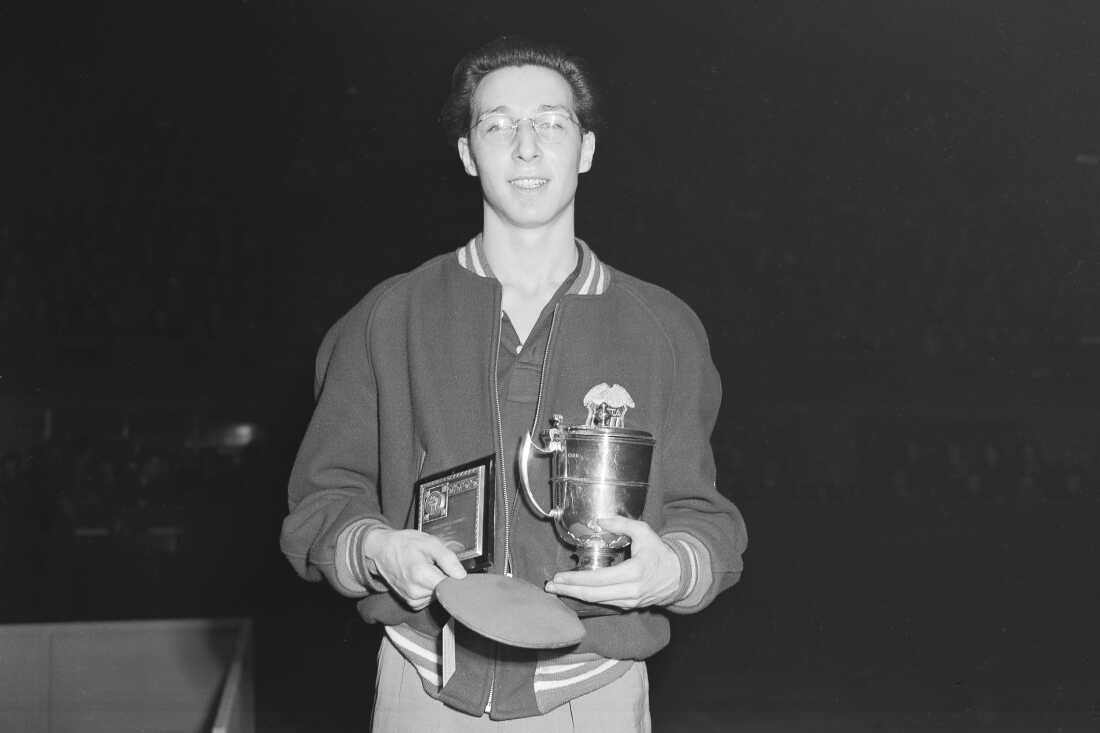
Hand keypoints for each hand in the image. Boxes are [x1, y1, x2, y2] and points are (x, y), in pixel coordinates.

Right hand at [363, 528, 465, 609]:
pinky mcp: (411, 604)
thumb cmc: (405, 544)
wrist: (383, 550)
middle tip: (437, 565)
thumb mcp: (430, 543)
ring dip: (437, 584)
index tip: (454, 570)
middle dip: (446, 579)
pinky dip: (430, 590)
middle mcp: (415, 591)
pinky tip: (423, 578)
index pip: (451, 586)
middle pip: (445, 591)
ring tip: (427, 569)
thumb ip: (448, 559)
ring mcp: (412, 600)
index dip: (456, 578)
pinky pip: (430, 600)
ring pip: (439, 596)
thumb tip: (462, 575)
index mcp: (421, 575)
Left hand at [544, 516, 681, 609]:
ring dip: (575, 595)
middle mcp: (631, 590)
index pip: (598, 579)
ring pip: (597, 601)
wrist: (679, 576)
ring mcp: (630, 601)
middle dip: (569, 591)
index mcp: (634, 572)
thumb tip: (599, 521)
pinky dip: (588, 597)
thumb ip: (622, 524)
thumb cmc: (659, 552)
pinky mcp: (629, 606)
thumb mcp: (644, 532)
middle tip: (550, 586)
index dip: (576, 580)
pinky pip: (605, 603)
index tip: (559, 576)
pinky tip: (576, 591)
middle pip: (593, 594)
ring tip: (558, 589)